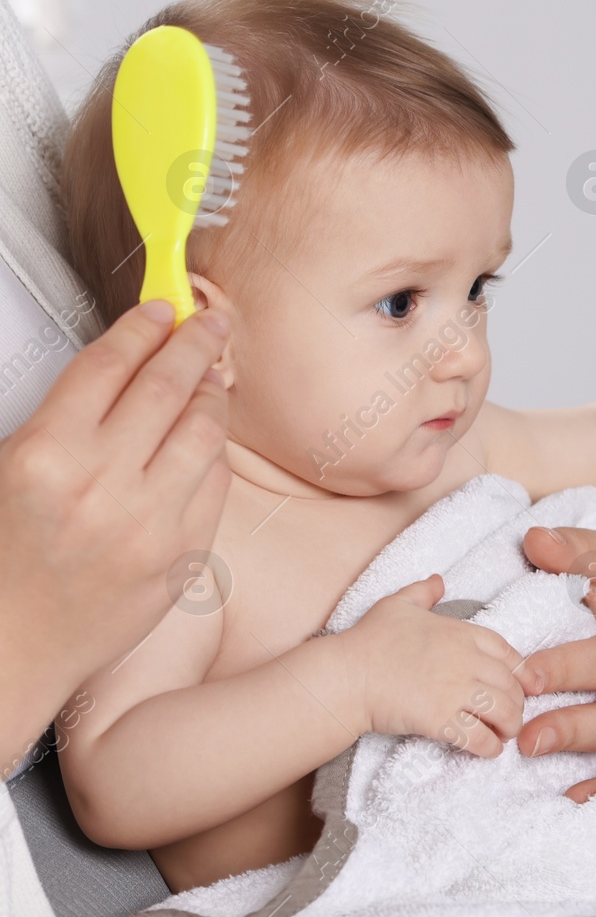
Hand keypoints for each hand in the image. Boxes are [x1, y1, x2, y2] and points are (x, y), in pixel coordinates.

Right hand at [0, 300, 231, 767]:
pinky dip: (214, 452)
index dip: (142, 328)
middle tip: (211, 321)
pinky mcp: (182, 553)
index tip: (162, 309)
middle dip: (195, 343)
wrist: (13, 646)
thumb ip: (69, 418)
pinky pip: (215, 483)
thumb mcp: (11, 468)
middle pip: (167, 387)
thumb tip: (130, 365)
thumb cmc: (6, 557)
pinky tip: (208, 438)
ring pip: (204, 431)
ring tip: (214, 375)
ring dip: (213, 393)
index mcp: (44, 455)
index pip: (108, 365)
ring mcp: (149, 521)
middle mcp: (101, 484)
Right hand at [340, 574, 528, 756]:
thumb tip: (438, 580)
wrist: (347, 675)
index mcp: (462, 633)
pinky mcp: (440, 720)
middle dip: (517, 704)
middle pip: (511, 686)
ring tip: (504, 735)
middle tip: (512, 715)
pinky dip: (489, 747)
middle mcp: (466, 660)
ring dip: (509, 727)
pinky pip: (478, 737)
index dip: (521, 671)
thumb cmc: (370, 640)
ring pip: (503, 712)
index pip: (509, 653)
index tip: (526, 684)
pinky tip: (489, 750)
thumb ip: (423, 592)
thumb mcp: (399, 604)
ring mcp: (455, 691)